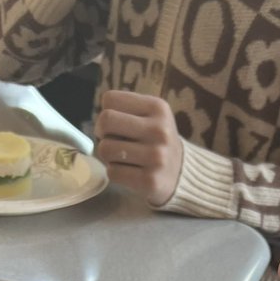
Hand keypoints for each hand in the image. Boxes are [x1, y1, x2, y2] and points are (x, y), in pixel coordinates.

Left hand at [94, 91, 182, 207]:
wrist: (181, 173)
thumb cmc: (156, 141)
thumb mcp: (151, 115)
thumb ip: (126, 110)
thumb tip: (98, 123)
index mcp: (158, 107)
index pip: (110, 99)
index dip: (105, 113)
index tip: (113, 126)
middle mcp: (159, 130)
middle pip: (106, 121)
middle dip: (101, 133)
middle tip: (110, 141)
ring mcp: (156, 157)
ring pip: (105, 149)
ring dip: (107, 155)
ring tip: (121, 157)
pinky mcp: (150, 180)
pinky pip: (112, 172)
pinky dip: (114, 172)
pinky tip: (128, 171)